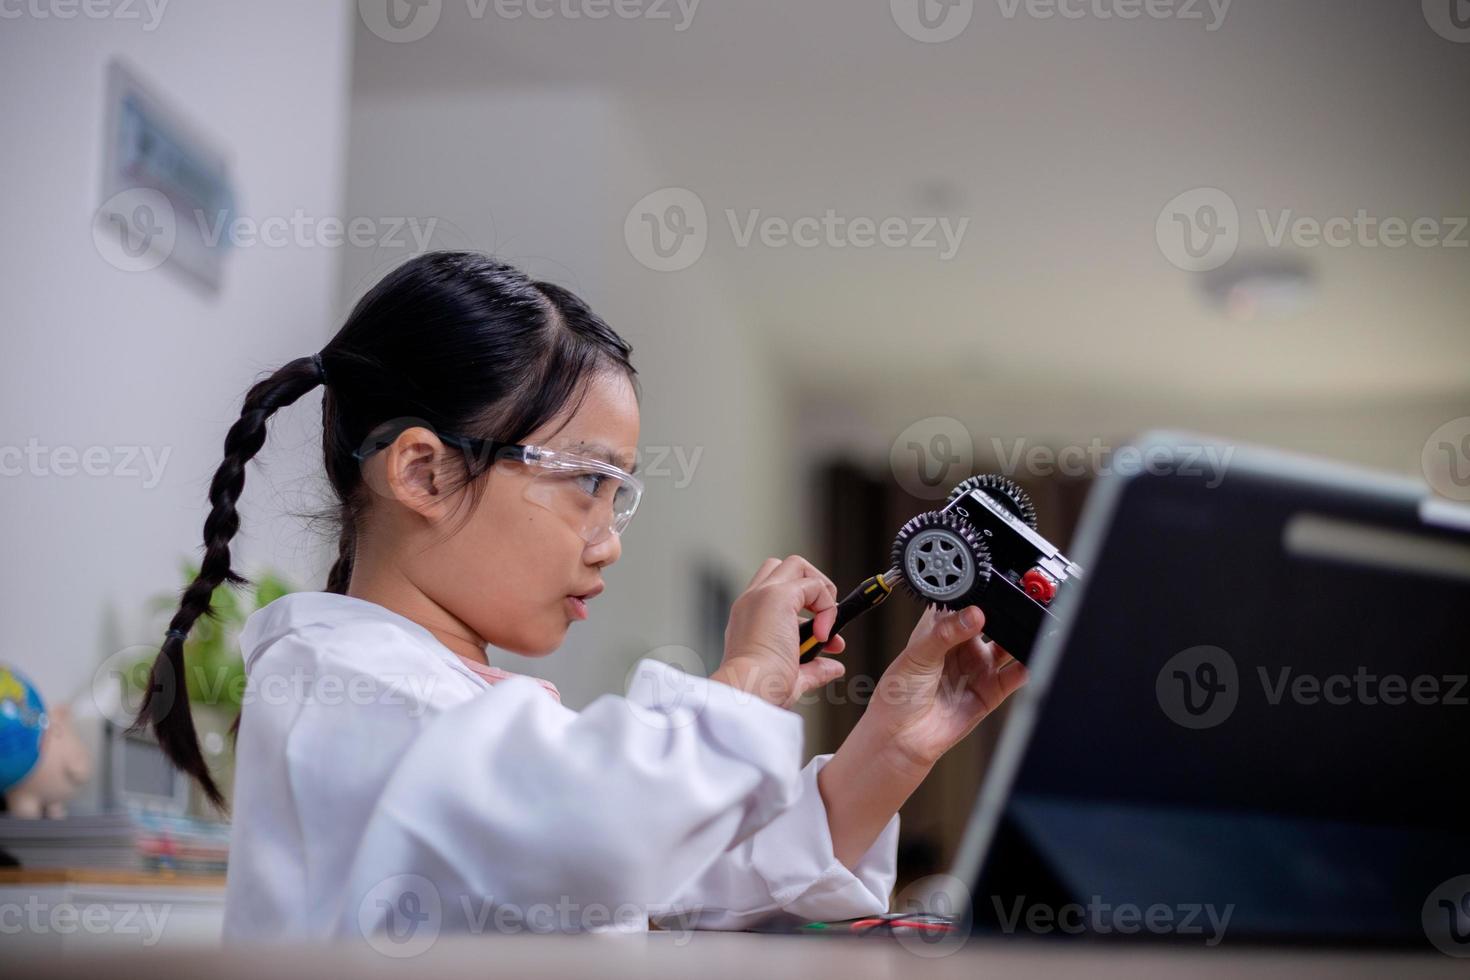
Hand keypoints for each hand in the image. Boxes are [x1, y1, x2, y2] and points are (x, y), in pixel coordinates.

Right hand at [710, 555, 847, 709]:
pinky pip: (814, 585)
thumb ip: (813, 668)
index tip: (821, 636)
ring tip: (825, 625)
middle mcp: (751, 601)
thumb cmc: (760, 690)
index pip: (774, 591)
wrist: (747, 691)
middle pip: (783, 567)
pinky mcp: (777, 596)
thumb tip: (834, 667)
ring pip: (797, 565)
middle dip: (812, 587)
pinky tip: (823, 635)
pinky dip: (827, 608)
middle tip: (823, 621)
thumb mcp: (790, 676)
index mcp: (748, 618)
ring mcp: (762, 595)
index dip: (804, 606)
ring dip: (821, 590)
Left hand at [863, 605, 1028, 771]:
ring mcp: (978, 667)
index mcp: (940, 629)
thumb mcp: (918, 655)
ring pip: (1008, 645)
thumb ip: (946, 633)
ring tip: (1023, 629)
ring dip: (1018, 636)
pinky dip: (1027, 665)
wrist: (902, 738)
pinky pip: (1016, 675)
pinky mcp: (991, 690)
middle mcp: (962, 645)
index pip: (963, 602)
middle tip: (1010, 607)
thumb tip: (972, 614)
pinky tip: (1027, 658)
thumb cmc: (898, 694)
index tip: (987, 588)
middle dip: (1003, 614)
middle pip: (991, 621)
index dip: (976, 594)